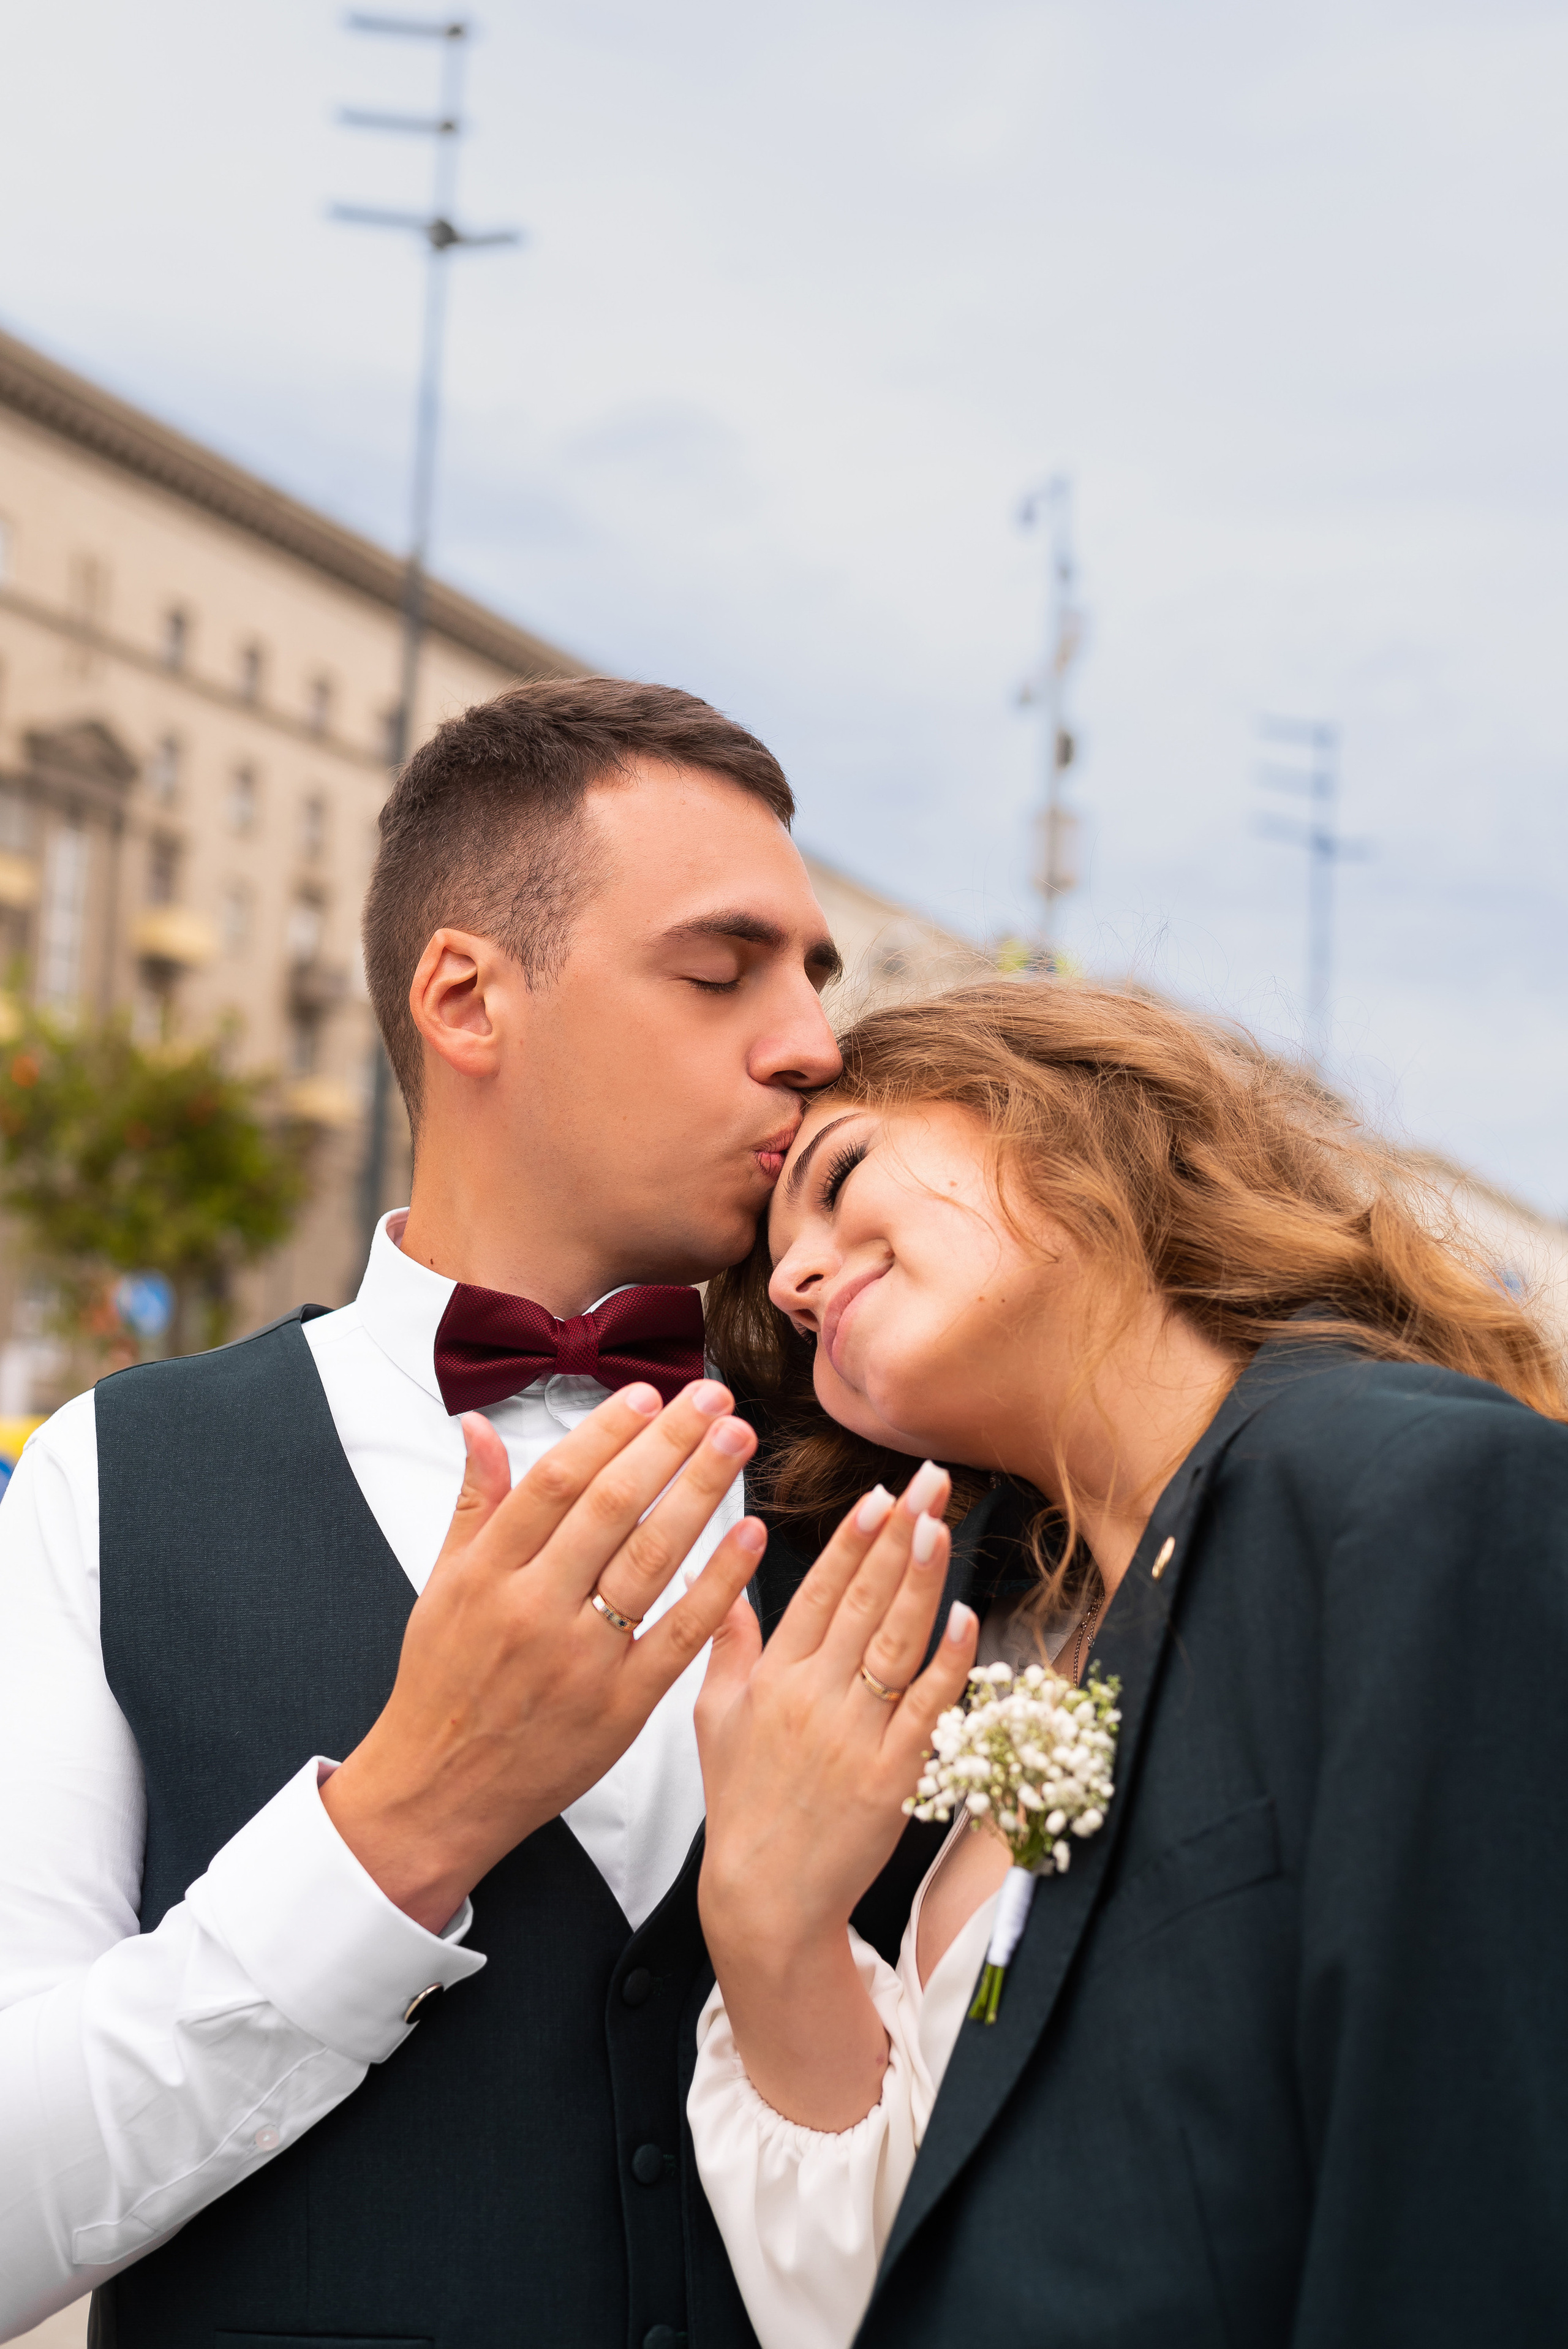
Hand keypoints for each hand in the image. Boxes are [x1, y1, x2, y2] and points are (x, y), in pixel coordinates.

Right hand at [322, 1378, 762, 1931]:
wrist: (439, 1792)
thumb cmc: (443, 1683)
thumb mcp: (441, 1588)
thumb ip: (473, 1504)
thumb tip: (480, 1426)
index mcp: (487, 1574)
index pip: (556, 1481)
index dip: (607, 1431)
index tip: (652, 1393)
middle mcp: (533, 1610)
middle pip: (612, 1508)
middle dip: (670, 1445)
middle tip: (716, 1398)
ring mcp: (580, 1660)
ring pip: (652, 1560)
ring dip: (702, 1493)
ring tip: (739, 1441)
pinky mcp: (620, 1707)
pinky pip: (680, 1633)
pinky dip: (719, 1582)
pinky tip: (751, 1534)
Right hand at [693, 1460, 978, 2128]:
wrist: (765, 1899)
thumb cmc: (741, 1805)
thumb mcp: (714, 1718)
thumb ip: (725, 1644)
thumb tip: (723, 1580)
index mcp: (773, 1678)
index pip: (818, 1592)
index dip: (850, 1540)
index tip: (878, 1495)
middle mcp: (813, 1698)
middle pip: (864, 1602)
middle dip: (899, 1535)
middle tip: (930, 1481)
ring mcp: (855, 1737)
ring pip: (895, 1643)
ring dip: (921, 1581)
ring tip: (943, 1525)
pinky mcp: (893, 1777)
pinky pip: (926, 1709)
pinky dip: (947, 1663)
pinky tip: (965, 1618)